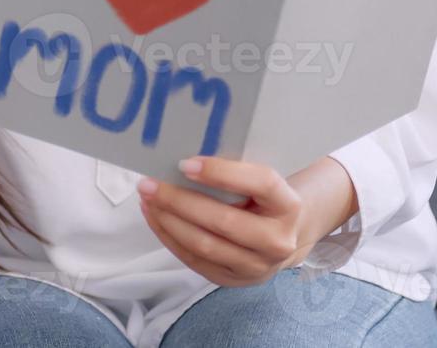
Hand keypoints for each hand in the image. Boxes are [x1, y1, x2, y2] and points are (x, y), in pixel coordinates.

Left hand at [136, 156, 353, 287]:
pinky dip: (168, 236)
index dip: (222, 173)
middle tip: (149, 182)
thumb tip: (184, 155)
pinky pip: (194, 260)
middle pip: (224, 221)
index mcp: (289, 206)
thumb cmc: (263, 199)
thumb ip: (235, 170)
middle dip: (179, 201)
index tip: (185, 163)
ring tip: (147, 198)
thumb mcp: (261, 182)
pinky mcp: (233, 280)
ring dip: (168, 220)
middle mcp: (277, 241)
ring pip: (204, 245)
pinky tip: (154, 216)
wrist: (281, 238)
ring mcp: (256, 266)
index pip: (261, 184)